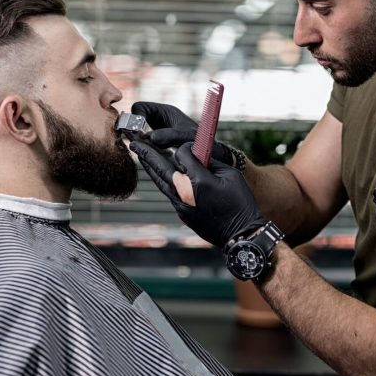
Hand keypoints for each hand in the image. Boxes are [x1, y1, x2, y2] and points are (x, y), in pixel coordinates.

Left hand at [130, 141, 264, 247]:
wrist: (241, 235)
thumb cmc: (241, 203)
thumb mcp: (231, 175)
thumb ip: (211, 161)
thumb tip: (195, 154)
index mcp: (200, 181)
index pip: (183, 155)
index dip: (185, 147)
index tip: (187, 145)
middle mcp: (185, 193)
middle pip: (161, 168)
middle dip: (147, 153)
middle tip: (134, 141)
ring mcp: (181, 206)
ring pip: (160, 182)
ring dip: (149, 167)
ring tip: (139, 154)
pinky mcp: (181, 214)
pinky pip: (168, 193)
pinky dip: (161, 180)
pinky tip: (158, 173)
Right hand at [131, 101, 231, 163]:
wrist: (212, 156)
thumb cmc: (203, 143)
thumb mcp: (187, 136)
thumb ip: (170, 135)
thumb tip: (151, 138)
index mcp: (166, 112)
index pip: (140, 107)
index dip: (136, 117)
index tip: (138, 130)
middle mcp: (160, 120)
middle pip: (136, 120)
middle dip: (132, 130)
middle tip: (132, 141)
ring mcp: (157, 133)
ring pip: (138, 134)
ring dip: (136, 140)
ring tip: (138, 149)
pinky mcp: (157, 146)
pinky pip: (143, 145)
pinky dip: (142, 149)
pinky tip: (144, 156)